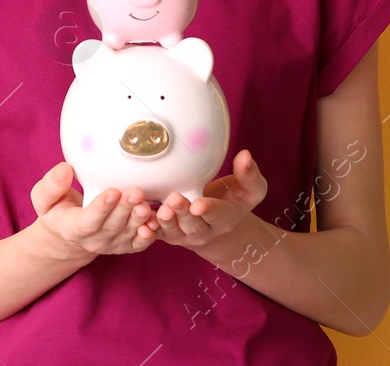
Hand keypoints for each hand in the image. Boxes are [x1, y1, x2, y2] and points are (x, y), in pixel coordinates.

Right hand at [28, 162, 159, 261]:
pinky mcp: (125, 246)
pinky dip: (149, 235)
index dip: (100, 207)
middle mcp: (94, 240)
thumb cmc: (58, 210)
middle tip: (136, 191)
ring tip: (147, 203)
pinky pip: (139, 243)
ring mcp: (112, 245)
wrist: (69, 234)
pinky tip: (156, 222)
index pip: (88, 221)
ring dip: (139, 219)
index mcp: (73, 228)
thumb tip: (63, 169)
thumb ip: (51, 185)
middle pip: (112, 226)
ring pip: (128, 233)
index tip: (111, 191)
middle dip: (125, 208)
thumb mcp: (44, 198)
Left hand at [149, 149, 267, 255]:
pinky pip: (156, 235)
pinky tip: (139, 221)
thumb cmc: (234, 201)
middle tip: (174, 200)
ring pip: (172, 231)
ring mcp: (183, 234)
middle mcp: (204, 230)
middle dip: (183, 214)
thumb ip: (249, 174)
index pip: (217, 215)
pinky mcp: (166, 234)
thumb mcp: (250, 190)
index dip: (208, 210)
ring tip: (159, 210)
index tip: (199, 204)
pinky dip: (147, 230)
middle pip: (193, 225)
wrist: (218, 228)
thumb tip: (246, 155)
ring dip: (164, 222)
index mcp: (224, 219)